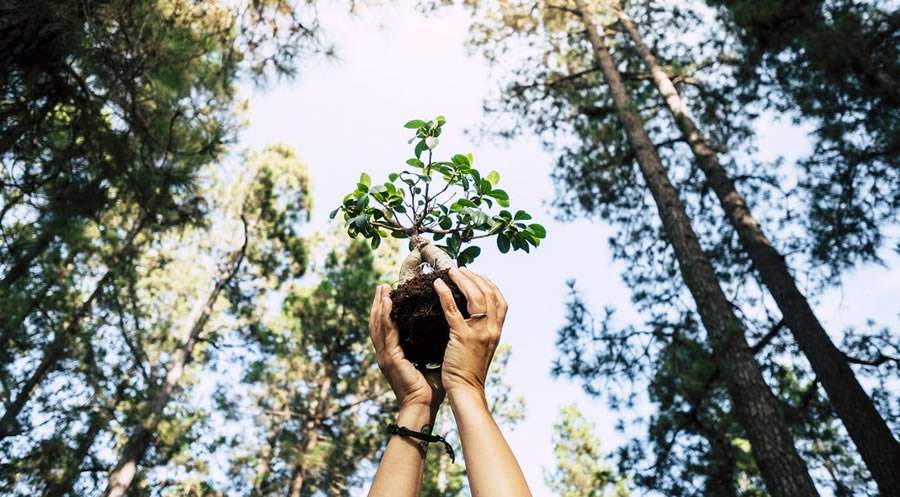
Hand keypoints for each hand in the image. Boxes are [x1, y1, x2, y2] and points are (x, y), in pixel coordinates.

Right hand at [369, 284, 443, 412]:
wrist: (424, 407)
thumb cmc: (430, 390)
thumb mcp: (431, 362)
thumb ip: (433, 348)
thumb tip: (447, 332)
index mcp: (394, 356)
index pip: (387, 329)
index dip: (385, 312)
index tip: (389, 295)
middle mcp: (386, 354)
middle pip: (377, 324)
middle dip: (378, 304)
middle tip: (382, 286)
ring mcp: (385, 356)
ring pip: (378, 325)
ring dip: (378, 305)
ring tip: (382, 289)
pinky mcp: (390, 358)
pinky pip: (386, 333)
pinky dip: (384, 316)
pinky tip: (386, 302)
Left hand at [433, 268, 507, 396]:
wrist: (467, 390)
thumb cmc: (470, 372)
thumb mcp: (482, 349)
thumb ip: (482, 332)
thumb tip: (472, 318)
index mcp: (497, 332)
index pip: (501, 301)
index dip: (491, 285)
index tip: (478, 275)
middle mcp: (491, 329)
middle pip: (489, 294)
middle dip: (475, 277)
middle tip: (461, 269)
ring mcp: (478, 332)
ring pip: (475, 297)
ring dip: (463, 280)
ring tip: (451, 271)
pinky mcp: (462, 336)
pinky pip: (453, 309)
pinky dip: (445, 293)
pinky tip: (437, 284)